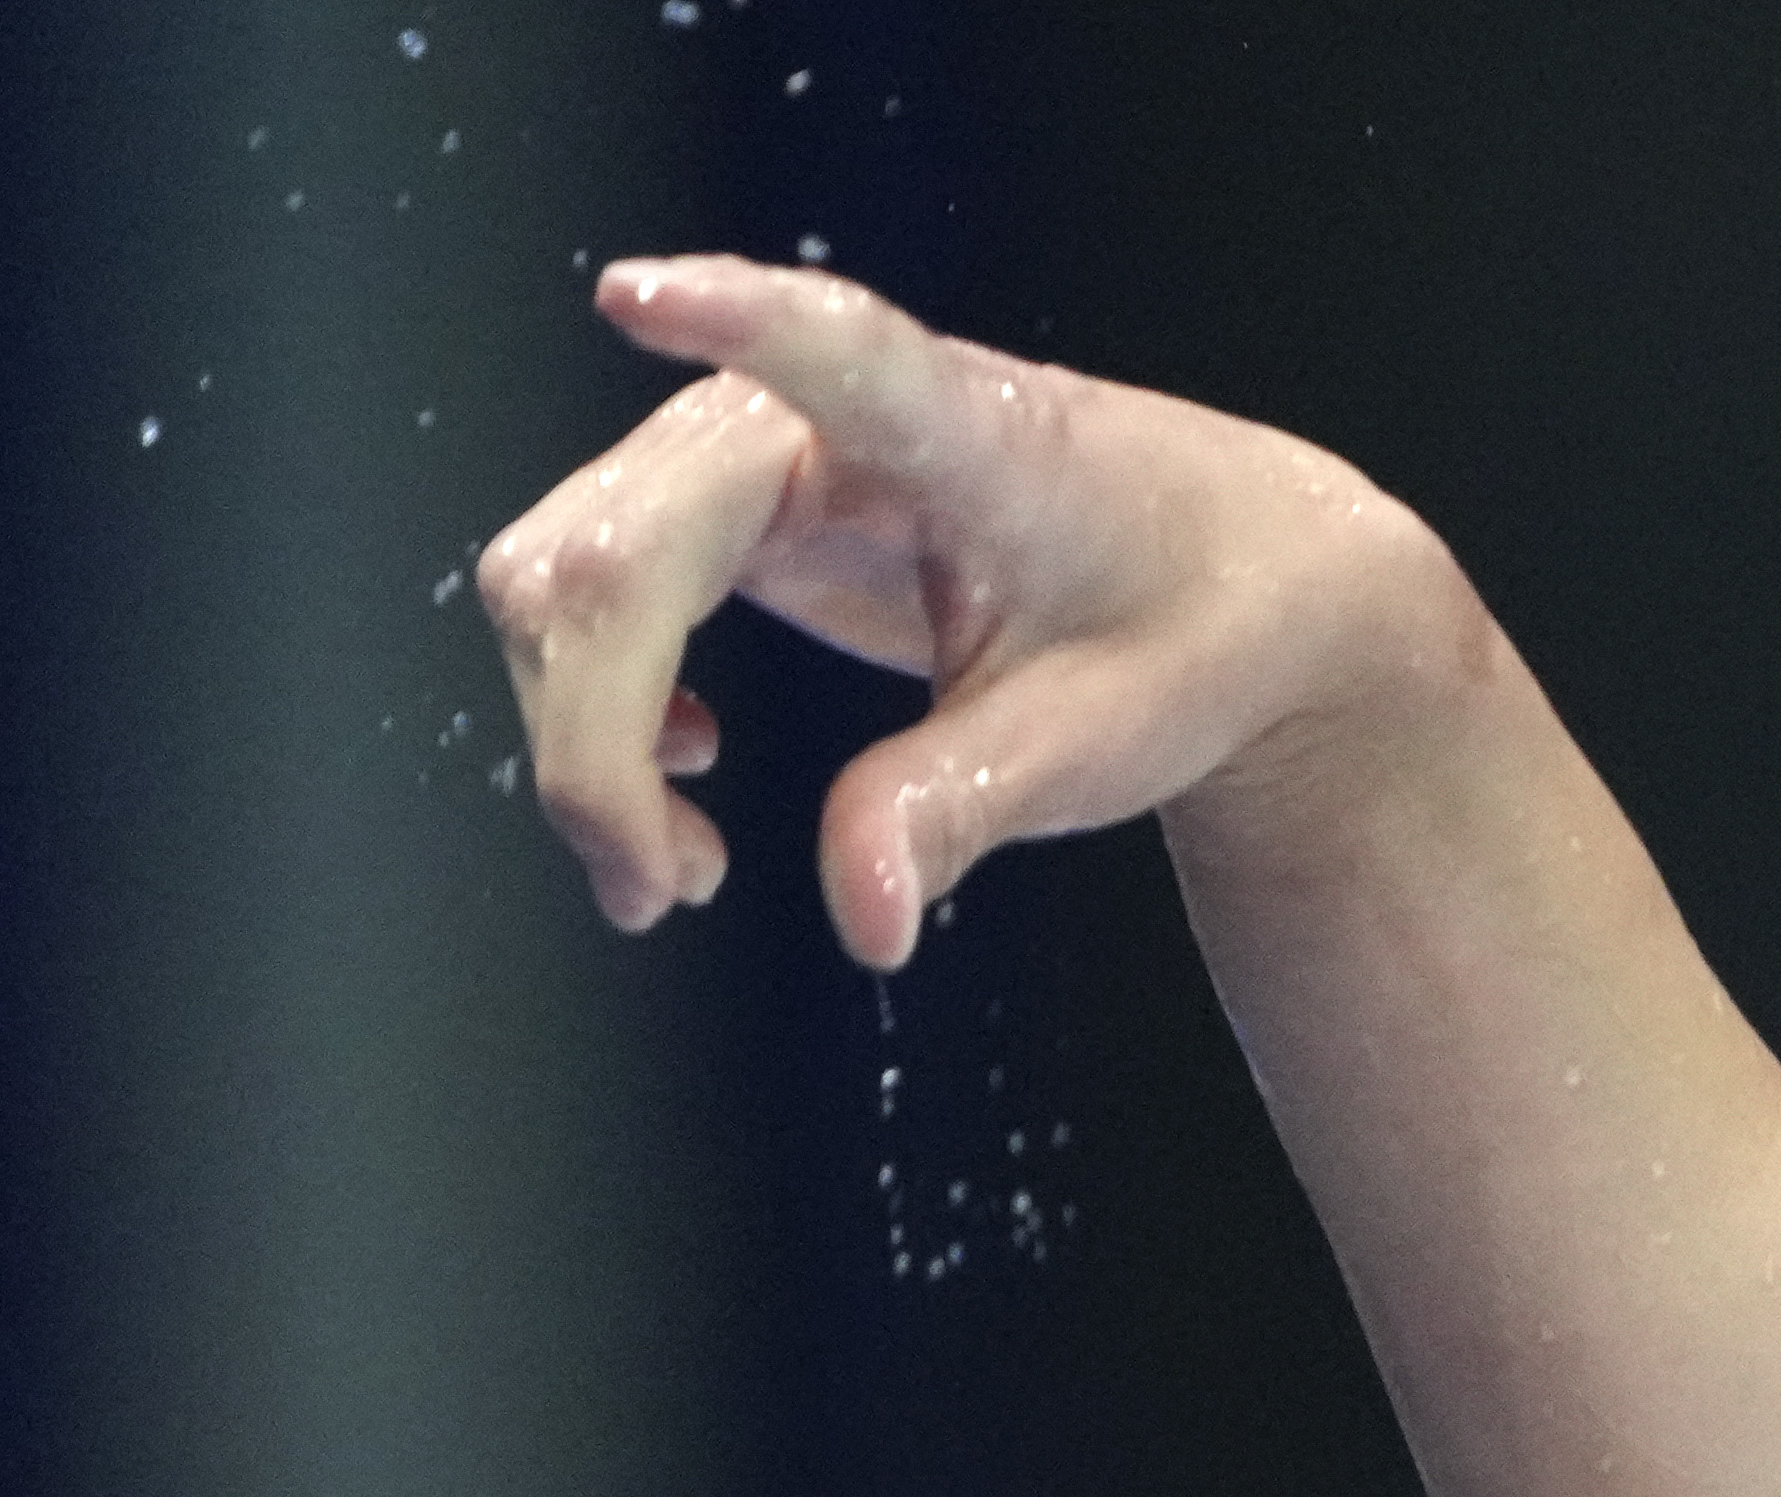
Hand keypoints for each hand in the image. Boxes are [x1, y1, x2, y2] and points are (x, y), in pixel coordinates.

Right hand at [478, 256, 1464, 969]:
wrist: (1212, 577)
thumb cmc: (1172, 621)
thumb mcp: (1093, 742)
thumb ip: (960, 812)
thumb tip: (865, 917)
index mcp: (960, 435)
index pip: (838, 355)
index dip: (737, 324)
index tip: (640, 294)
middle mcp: (812, 417)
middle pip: (616, 552)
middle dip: (595, 745)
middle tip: (656, 894)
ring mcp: (742, 449)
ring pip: (568, 574)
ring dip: (585, 739)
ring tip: (684, 868)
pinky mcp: (714, 501)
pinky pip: (590, 590)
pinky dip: (597, 701)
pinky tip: (686, 761)